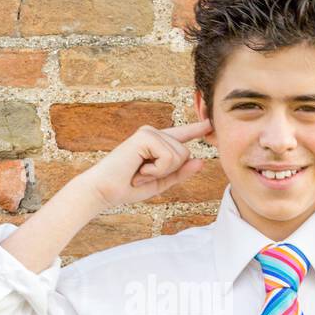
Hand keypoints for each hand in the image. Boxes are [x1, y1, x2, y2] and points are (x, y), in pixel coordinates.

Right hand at [79, 118, 211, 208]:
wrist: (104, 191)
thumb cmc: (127, 187)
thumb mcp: (160, 183)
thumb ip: (180, 173)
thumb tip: (201, 161)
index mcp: (157, 144)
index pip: (182, 135)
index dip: (197, 129)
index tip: (211, 123)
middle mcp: (154, 134)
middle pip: (185, 153)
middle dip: (169, 171)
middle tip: (143, 175)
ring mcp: (150, 132)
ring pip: (179, 155)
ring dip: (161, 172)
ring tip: (139, 173)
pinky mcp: (146, 135)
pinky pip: (169, 157)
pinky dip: (157, 170)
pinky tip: (139, 169)